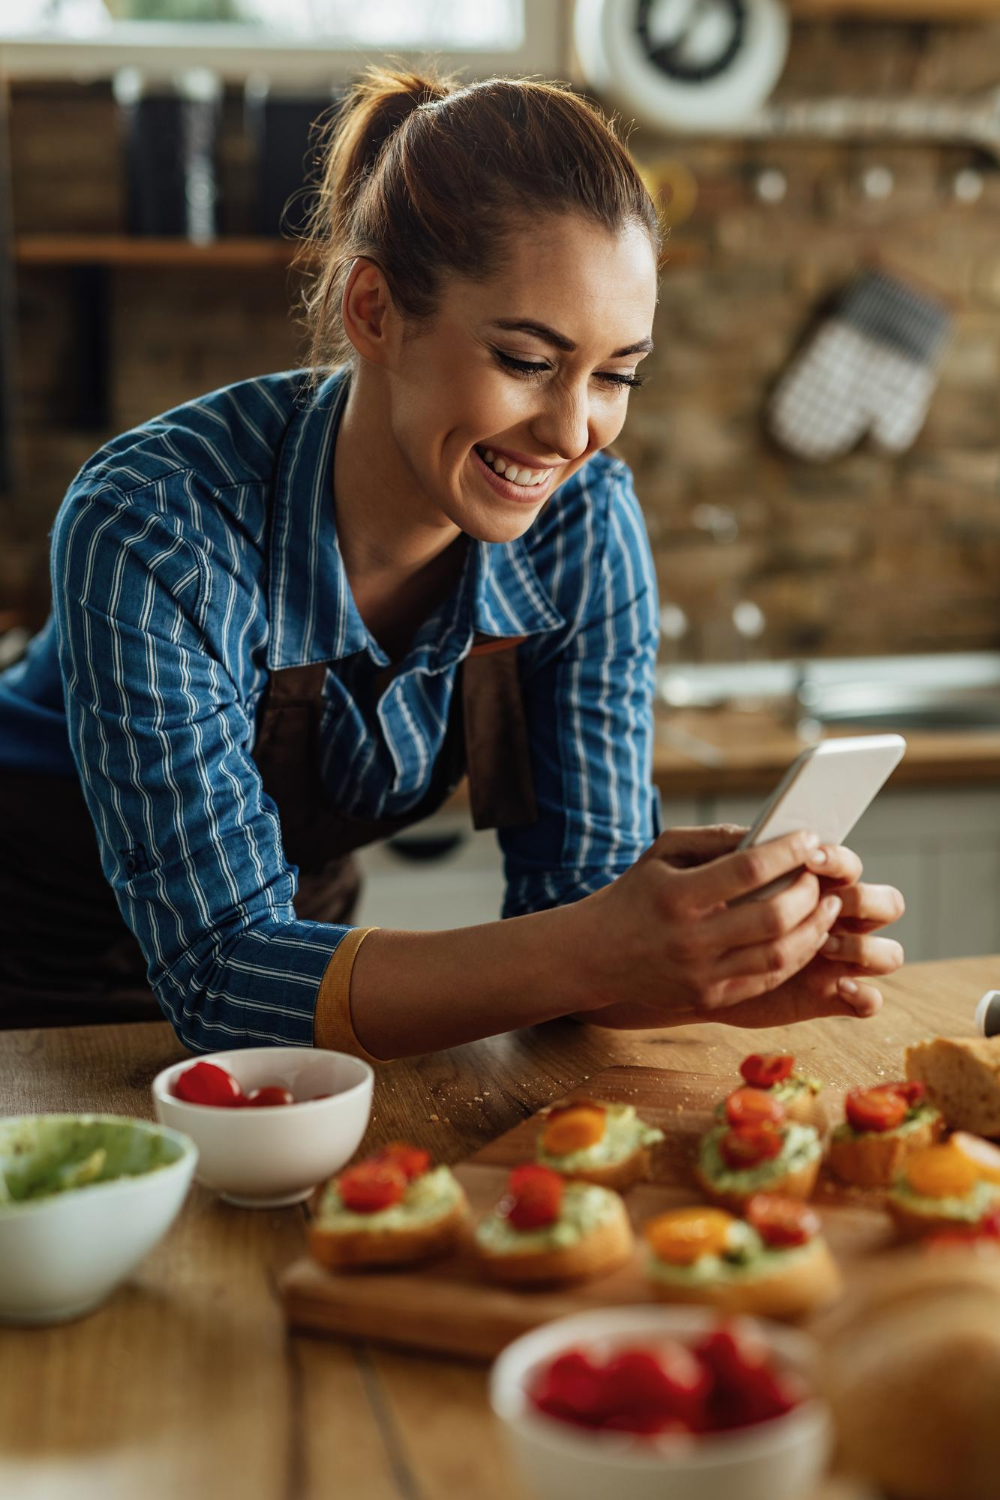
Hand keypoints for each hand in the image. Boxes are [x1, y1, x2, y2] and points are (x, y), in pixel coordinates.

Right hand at [580, 829, 905, 1031]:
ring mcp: (702, 974)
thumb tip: (768, 834)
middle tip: (821, 877)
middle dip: (809, 894)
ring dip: (814, 929)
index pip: (749, 870)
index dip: (788, 853)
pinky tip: (806, 937)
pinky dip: (796, 957)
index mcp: (679, 895)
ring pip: (780, 955)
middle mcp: (691, 938)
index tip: (809, 839)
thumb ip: (713, 838)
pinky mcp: (710, 998)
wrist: (595, 955)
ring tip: (825, 907)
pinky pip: (768, 979)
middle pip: (773, 917)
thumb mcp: (663, 853)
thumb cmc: (634, 895)